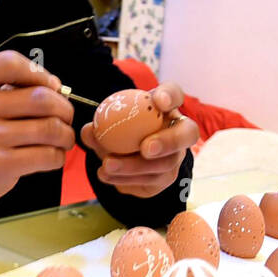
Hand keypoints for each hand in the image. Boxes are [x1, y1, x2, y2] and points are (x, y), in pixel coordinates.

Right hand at [0, 51, 75, 213]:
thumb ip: (1, 88)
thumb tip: (53, 86)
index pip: (11, 63)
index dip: (40, 73)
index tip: (50, 86)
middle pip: (40, 97)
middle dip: (63, 107)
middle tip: (65, 116)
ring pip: (49, 128)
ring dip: (65, 134)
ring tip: (62, 138)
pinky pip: (46, 156)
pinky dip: (57, 156)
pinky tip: (52, 156)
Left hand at [81, 81, 198, 198]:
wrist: (123, 158)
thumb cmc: (120, 130)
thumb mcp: (109, 123)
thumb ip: (100, 124)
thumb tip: (89, 131)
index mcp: (166, 109)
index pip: (175, 94)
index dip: (171, 96)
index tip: (159, 100)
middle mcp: (179, 132)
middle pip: (187, 134)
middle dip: (168, 142)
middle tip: (146, 148)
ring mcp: (175, 158)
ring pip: (164, 165)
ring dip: (134, 167)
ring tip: (107, 165)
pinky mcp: (164, 180)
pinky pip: (149, 182)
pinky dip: (125, 179)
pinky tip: (106, 175)